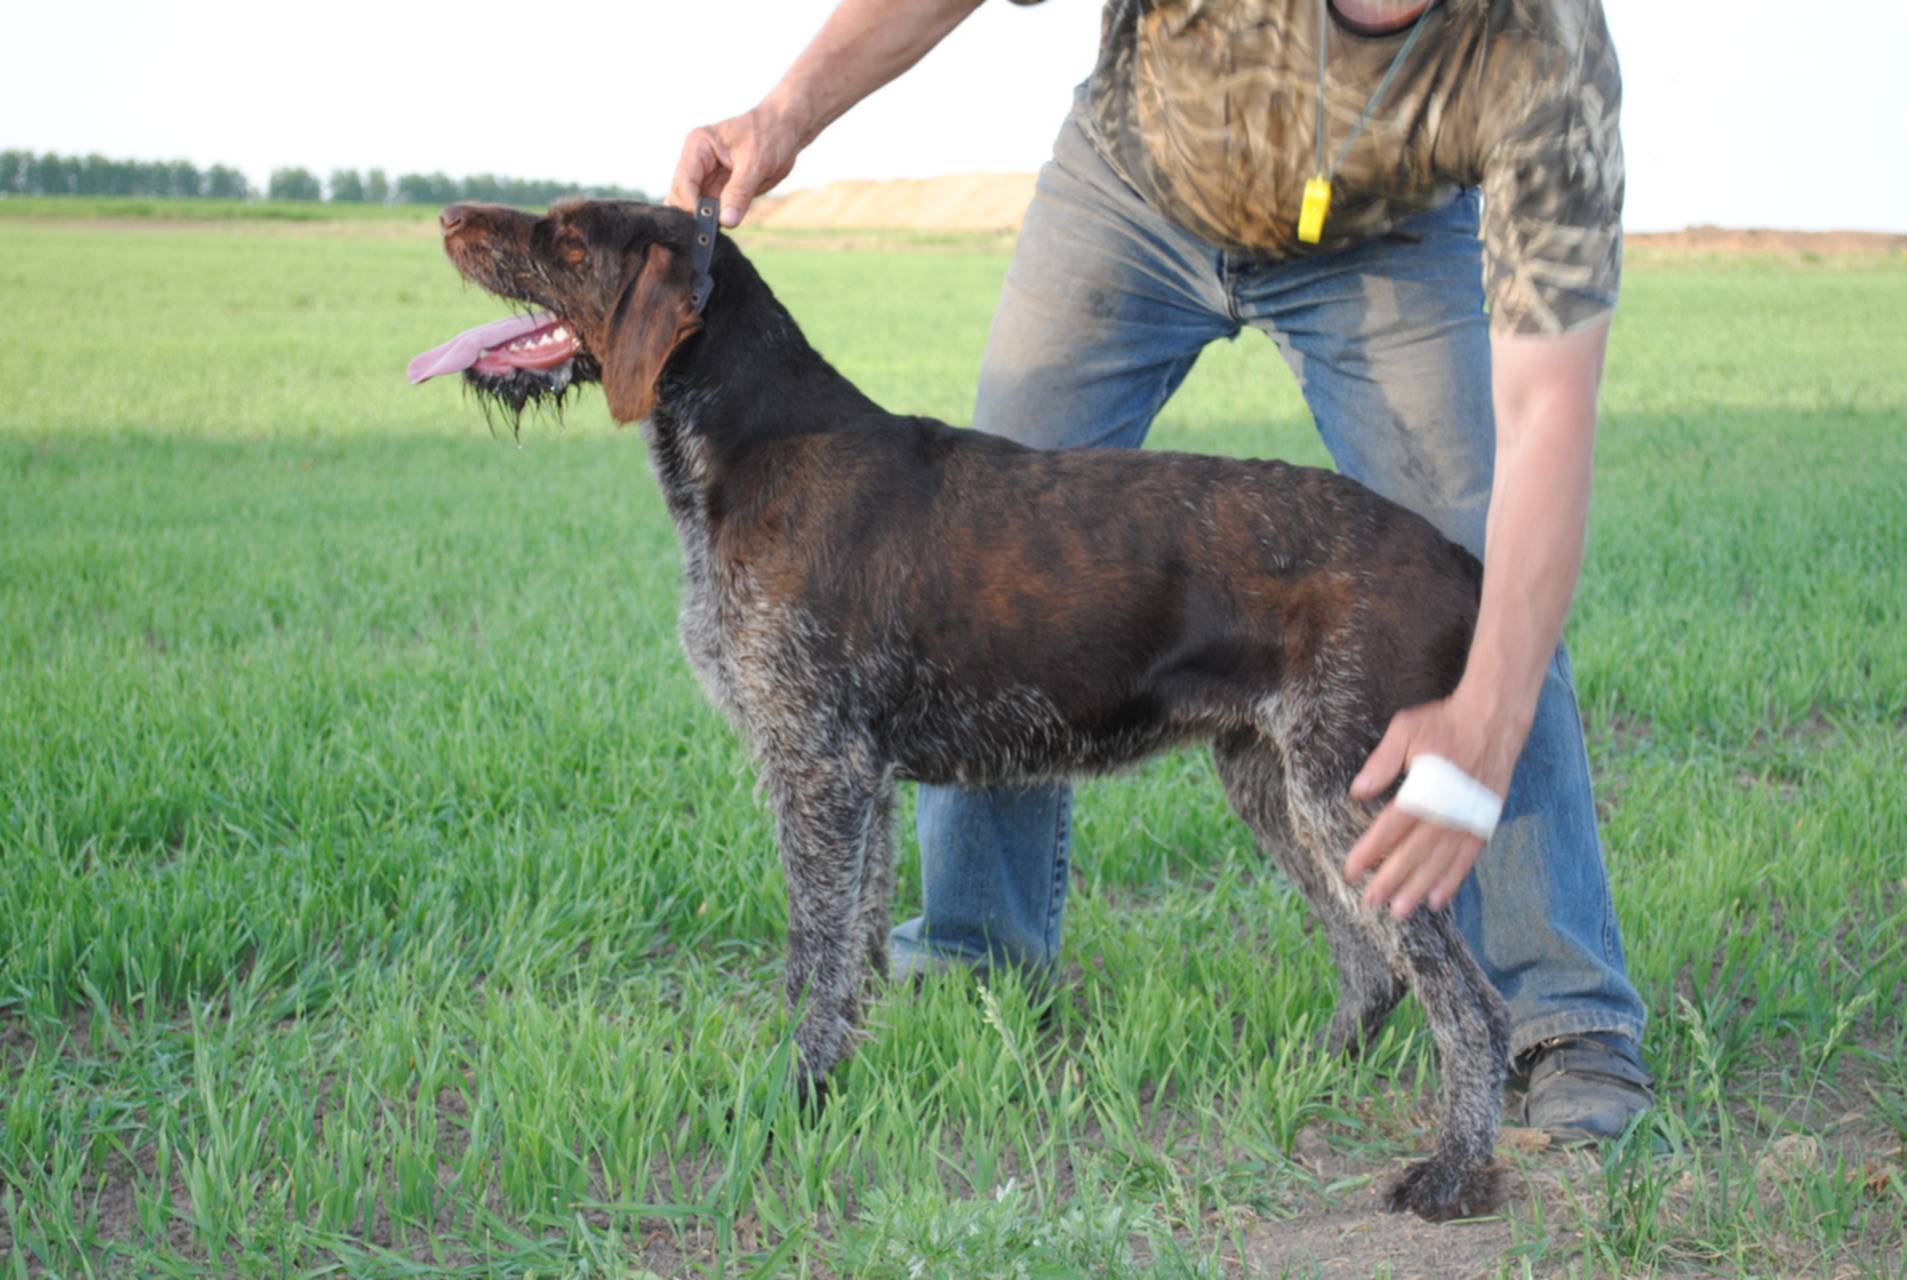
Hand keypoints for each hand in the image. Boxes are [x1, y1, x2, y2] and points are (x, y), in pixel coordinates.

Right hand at [668, 103, 803, 227]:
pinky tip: (716, 233)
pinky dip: (710, 223)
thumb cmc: (769, 135)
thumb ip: (739, 192)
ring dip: (699, 222)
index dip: (691, 206)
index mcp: (698, 146)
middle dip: (691, 217)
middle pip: (681, 197)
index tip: (705, 226)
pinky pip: (708, 211)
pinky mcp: (717, 190)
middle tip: (707, 237)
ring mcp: (705, 177)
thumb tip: (726, 221)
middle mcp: (695, 162)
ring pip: (690, 207)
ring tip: (709, 239)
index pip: (684, 182)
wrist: (784, 130)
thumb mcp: (756, 163)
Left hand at [1343, 690, 1525, 919]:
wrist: (1494, 720)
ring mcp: (1470, 818)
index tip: (1351, 870)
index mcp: (1428, 786)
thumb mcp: (1406, 729)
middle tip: (1371, 902)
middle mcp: (1450, 808)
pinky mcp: (1484, 821)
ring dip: (1419, 887)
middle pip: (1416, 851)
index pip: (1392, 827)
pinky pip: (1467, 857)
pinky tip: (1437, 899)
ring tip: (1400, 911)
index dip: (1371, 851)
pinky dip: (1453, 880)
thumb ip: (1382, 762)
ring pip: (1441, 860)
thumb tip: (1357, 792)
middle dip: (1391, 878)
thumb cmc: (1444, 723)